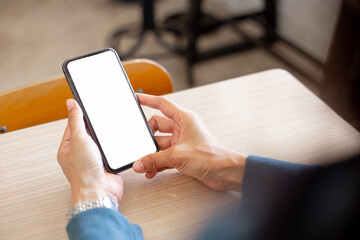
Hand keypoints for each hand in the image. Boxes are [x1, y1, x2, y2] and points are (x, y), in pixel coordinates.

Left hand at [57, 99, 122, 205]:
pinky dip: (115, 146)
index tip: (88, 104)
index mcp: (68, 147)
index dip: (81, 115)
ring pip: (102, 141)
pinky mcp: (107, 163)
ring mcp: (94, 158)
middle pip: (89, 132)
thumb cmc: (84, 172)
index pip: (73, 125)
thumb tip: (71, 104)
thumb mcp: (78, 139)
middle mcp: (80, 153)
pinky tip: (117, 142)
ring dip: (106, 137)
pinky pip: (112, 150)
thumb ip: (76, 120)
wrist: (100, 191)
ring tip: (109, 131)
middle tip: (102, 117)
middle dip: (96, 126)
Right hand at [132, 94, 246, 191]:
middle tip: (139, 143)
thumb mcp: (178, 156)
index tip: (137, 98)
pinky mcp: (183, 155)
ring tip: (143, 162)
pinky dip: (157, 162)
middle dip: (147, 136)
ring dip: (152, 153)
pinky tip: (151, 170)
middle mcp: (183, 128)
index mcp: (184, 119)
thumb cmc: (212, 156)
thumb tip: (139, 162)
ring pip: (160, 143)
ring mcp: (182, 142)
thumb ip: (155, 159)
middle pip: (158, 126)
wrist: (226, 172)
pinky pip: (164, 156)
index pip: (162, 104)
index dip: (148, 100)